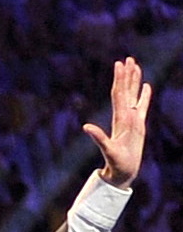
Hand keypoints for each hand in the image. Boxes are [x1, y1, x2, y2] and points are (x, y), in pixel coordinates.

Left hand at [85, 56, 151, 188]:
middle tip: (128, 58)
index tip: (119, 64)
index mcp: (119, 119)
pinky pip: (142, 107)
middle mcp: (125, 117)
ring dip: (135, 81)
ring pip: (134, 96)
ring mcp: (132, 120)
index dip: (119, 80)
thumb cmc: (116, 164)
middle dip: (127, 75)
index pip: (119, 94)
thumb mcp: (107, 150)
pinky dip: (144, 96)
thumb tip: (85, 126)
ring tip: (136, 66)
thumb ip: (98, 138)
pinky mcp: (138, 126)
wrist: (121, 173)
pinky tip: (146, 85)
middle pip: (126, 91)